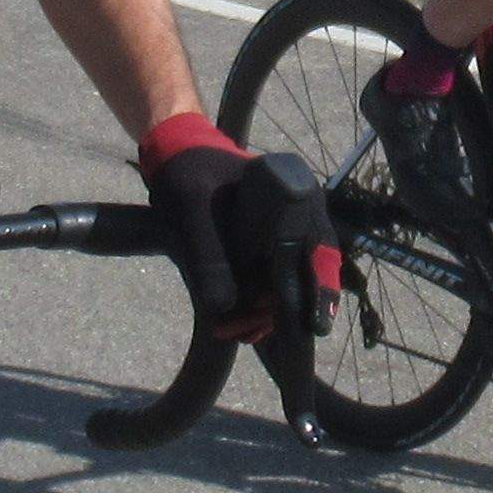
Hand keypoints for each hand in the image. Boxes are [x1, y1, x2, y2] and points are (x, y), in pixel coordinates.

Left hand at [138, 116, 334, 345]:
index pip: (316, 246)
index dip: (318, 288)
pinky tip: (242, 326)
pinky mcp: (268, 244)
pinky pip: (274, 279)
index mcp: (293, 190)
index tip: (315, 325)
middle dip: (290, 309)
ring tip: (241, 333)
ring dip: (270, 311)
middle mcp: (301, 210)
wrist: (174, 155)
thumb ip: (206, 254)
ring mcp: (286, 228)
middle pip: (311, 269)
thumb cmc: (186, 172)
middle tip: (260, 337)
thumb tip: (222, 307)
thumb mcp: (190, 209)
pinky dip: (260, 304)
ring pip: (293, 279)